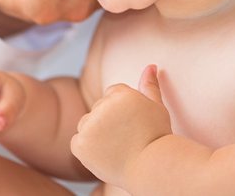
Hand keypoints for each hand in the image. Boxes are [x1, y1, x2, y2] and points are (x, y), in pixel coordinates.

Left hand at [71, 65, 171, 187]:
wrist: (152, 168)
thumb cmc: (157, 137)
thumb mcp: (156, 106)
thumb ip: (149, 84)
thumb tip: (151, 65)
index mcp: (120, 93)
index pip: (111, 94)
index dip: (122, 110)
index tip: (133, 124)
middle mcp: (103, 105)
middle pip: (98, 109)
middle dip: (108, 121)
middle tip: (126, 137)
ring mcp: (90, 125)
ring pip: (86, 124)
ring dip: (96, 133)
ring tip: (116, 146)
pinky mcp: (81, 144)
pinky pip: (77, 142)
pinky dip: (87, 149)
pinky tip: (104, 154)